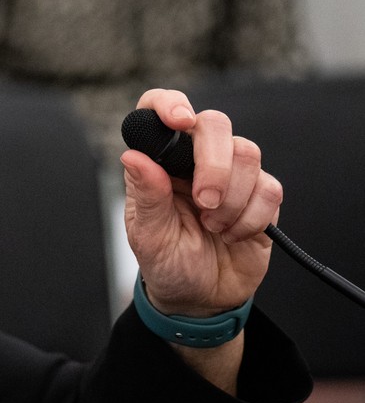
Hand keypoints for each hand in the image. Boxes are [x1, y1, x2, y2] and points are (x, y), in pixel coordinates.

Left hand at [122, 89, 281, 318]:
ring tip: (213, 227)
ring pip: (247, 153)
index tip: (180, 121)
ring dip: (232, 198)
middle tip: (204, 203)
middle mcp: (194, 160)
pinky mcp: (261, 197)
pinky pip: (270, 189)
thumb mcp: (148, 235)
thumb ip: (146, 195)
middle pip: (215, 124)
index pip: (159, 109)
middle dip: (213, 164)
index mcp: (160, 161)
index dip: (169, 103)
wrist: (200, 298)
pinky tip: (233, 235)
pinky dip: (251, 217)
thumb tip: (132, 156)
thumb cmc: (166, 262)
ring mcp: (231, 175)